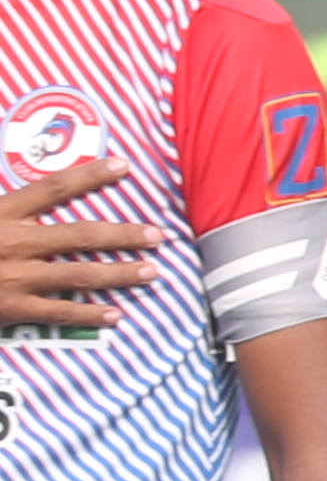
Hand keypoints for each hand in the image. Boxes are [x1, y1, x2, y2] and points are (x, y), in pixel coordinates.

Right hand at [0, 157, 157, 330]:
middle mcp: (13, 241)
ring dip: (120, 273)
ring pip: (80, 273)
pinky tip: (116, 314)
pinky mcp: (11, 307)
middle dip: (123, 234)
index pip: (52, 188)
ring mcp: (15, 276)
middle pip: (80, 234)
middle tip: (158, 235)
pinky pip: (59, 312)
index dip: (90, 175)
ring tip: (152, 272)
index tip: (123, 167)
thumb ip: (6, 201)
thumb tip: (32, 191)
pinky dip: (90, 314)